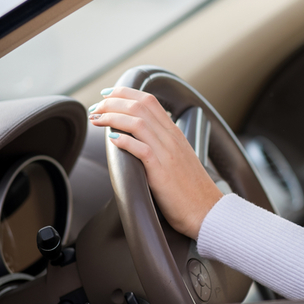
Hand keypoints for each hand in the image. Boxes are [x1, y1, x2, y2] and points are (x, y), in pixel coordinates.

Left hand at [88, 87, 222, 238]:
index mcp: (175, 133)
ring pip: (137, 123)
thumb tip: (138, 138)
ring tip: (97, 120)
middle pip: (140, 106)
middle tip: (96, 107)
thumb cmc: (191, 189)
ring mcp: (167, 153)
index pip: (149, 101)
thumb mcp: (178, 158)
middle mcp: (171, 138)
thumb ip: (161, 144)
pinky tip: (111, 139)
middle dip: (112, 102)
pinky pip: (141, 148)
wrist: (206, 210)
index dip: (125, 93)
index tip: (107, 95)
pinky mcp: (161, 171)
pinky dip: (124, 140)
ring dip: (112, 117)